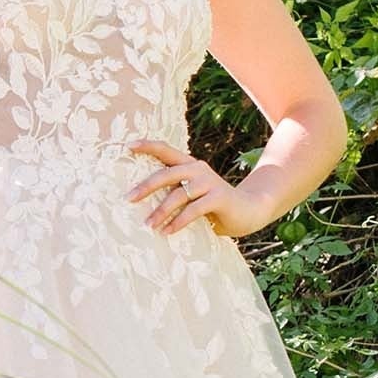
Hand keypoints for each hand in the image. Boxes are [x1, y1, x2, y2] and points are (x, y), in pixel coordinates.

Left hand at [128, 138, 256, 238]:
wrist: (249, 211)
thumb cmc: (212, 205)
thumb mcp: (192, 195)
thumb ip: (174, 193)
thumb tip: (141, 202)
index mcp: (189, 165)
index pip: (166, 150)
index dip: (148, 146)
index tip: (128, 146)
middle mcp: (198, 169)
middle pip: (167, 173)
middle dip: (146, 186)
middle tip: (129, 198)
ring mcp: (209, 182)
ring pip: (179, 194)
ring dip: (161, 211)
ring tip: (148, 225)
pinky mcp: (219, 198)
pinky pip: (193, 210)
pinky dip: (178, 222)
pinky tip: (168, 232)